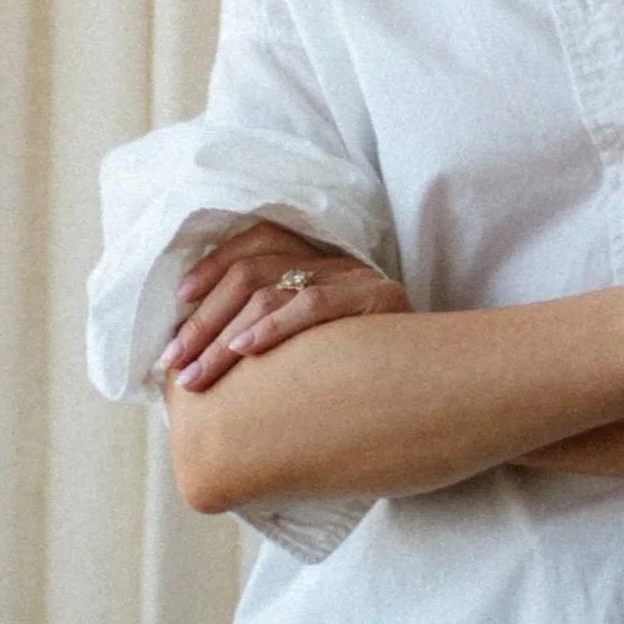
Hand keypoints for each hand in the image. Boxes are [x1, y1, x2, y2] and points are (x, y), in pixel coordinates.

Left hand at [158, 221, 410, 389]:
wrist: (449, 381)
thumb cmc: (373, 371)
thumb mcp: (319, 342)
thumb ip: (277, 328)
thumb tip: (208, 347)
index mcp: (322, 257)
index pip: (256, 242)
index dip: (211, 269)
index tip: (178, 306)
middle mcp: (339, 260)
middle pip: (252, 271)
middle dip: (203, 320)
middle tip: (174, 361)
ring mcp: (358, 279)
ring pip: (270, 290)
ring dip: (222, 337)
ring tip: (196, 374)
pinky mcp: (379, 302)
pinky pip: (313, 306)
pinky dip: (272, 328)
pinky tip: (244, 353)